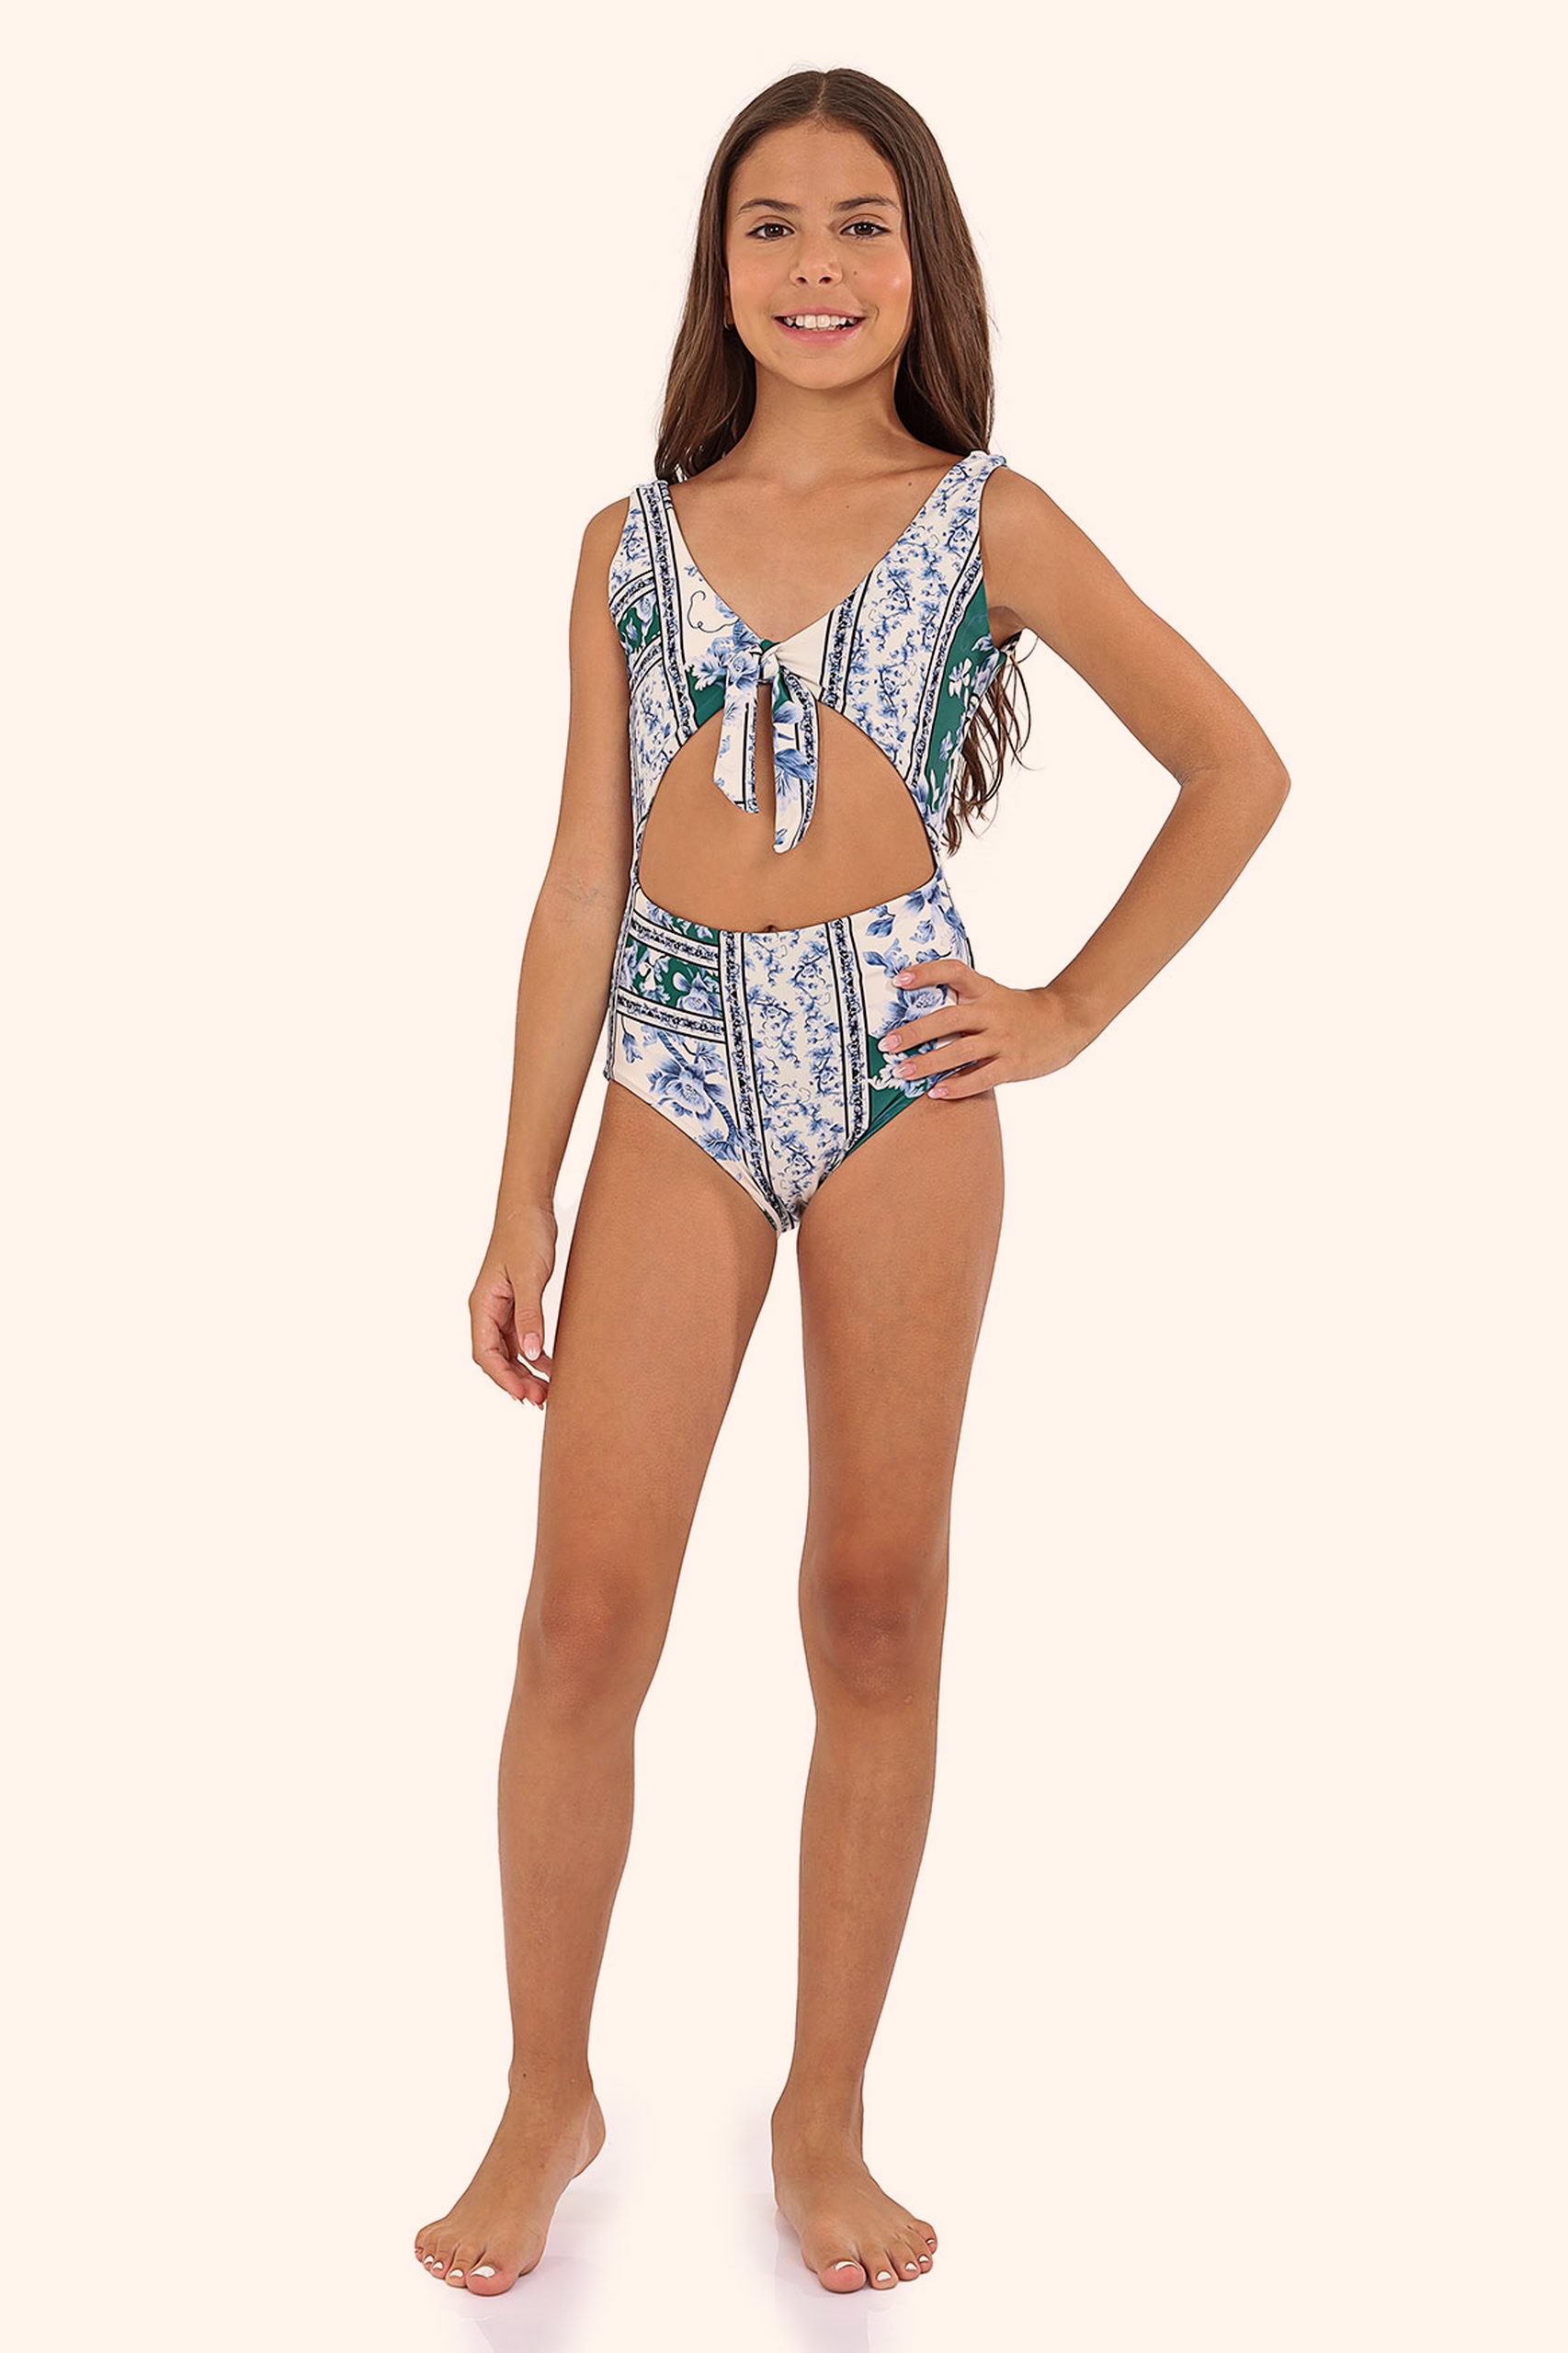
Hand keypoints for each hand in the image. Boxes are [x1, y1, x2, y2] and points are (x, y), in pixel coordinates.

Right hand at [469, 1203, 558, 1407]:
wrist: (530, 1207)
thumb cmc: (525, 1235)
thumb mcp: (529, 1277)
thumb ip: (529, 1315)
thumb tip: (529, 1353)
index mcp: (482, 1305)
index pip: (485, 1353)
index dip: (502, 1378)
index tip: (522, 1395)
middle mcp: (487, 1309)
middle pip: (495, 1357)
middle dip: (515, 1380)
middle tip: (541, 1399)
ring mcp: (501, 1307)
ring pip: (508, 1349)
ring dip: (524, 1371)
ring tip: (546, 1389)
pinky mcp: (517, 1301)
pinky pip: (520, 1336)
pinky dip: (532, 1353)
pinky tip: (549, 1363)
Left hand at [880, 961, 1097, 1098]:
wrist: (1066, 1020)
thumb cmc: (1018, 1011)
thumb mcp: (993, 995)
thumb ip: (962, 1000)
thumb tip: (916, 1009)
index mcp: (985, 990)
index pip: (954, 971)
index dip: (926, 973)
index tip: (898, 980)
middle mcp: (992, 1012)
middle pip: (949, 1019)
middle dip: (915, 1031)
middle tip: (887, 1043)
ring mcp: (1003, 1039)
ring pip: (961, 1051)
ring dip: (928, 1063)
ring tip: (902, 1072)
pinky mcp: (1013, 1064)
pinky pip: (981, 1077)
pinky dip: (957, 1086)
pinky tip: (936, 1092)